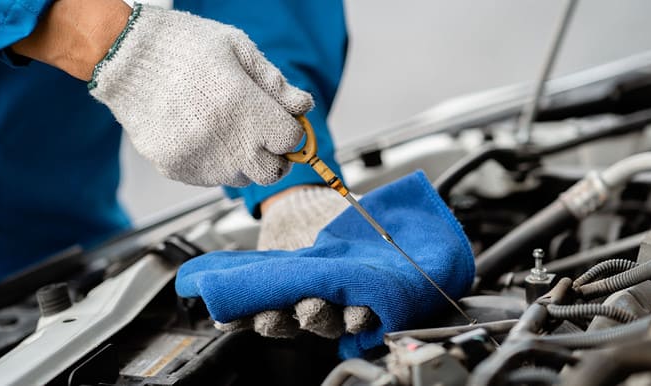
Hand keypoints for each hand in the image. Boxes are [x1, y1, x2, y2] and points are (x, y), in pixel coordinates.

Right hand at [15, 2, 311, 186]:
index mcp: (246, 108)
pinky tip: (204, 136)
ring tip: (229, 131)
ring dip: (245, 161)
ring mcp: (200, 160)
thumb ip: (275, 83)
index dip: (292, 131)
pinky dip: (216, 164)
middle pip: (272, 173)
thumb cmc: (183, 46)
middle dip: (276, 157)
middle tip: (266, 138)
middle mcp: (226, 142)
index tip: (284, 122)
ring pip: (241, 179)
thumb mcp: (239, 49)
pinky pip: (210, 179)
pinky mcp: (176, 169)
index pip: (291, 140)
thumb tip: (302, 107)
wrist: (123, 56)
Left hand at [176, 171, 475, 357]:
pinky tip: (227, 313)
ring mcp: (294, 298)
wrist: (305, 201)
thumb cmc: (343, 215)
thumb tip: (423, 232)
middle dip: (318, 318)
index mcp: (357, 292)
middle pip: (323, 322)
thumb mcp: (370, 223)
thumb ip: (390, 232)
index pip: (363, 317)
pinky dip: (238, 312)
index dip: (361, 320)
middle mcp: (327, 303)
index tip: (358, 316)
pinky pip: (251, 308)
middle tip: (311, 309)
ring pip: (287, 320)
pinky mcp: (266, 291)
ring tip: (265, 315)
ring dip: (276, 320)